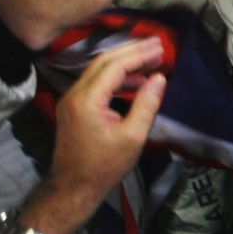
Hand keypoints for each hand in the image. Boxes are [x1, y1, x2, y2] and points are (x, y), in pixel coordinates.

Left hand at [23, 38, 164, 233]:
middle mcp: (75, 94)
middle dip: (131, 50)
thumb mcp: (133, 137)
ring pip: (97, 69)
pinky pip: (95, 81)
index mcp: (87, 100)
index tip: (161, 47)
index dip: (139, 54)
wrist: (73, 188)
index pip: (114, 66)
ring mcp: (71, 100)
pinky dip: (115, 75)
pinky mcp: (73, 107)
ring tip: (150, 59)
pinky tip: (134, 80)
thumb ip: (147, 104)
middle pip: (103, 60)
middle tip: (157, 44)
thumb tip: (160, 77)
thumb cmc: (105, 166)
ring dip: (123, 61)